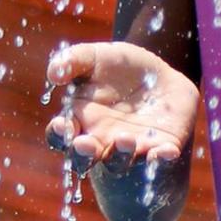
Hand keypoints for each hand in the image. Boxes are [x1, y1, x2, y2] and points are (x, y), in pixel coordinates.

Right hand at [44, 41, 199, 175]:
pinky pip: (159, 160)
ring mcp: (129, 149)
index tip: (62, 125)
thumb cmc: (119, 67)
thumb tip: (54, 74)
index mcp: (79, 121)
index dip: (59, 134)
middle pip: (84, 159)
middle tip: (85, 143)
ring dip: (120, 156)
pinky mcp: (159, 148)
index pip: (60, 136)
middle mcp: (100, 141)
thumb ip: (73, 61)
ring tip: (125, 139)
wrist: (160, 73)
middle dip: (83, 155)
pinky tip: (166, 152)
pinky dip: (161, 160)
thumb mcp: (95, 56)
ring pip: (119, 163)